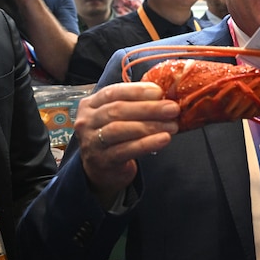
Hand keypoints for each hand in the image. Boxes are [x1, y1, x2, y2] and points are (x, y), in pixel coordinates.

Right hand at [74, 82, 179, 207]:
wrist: (102, 169)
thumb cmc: (115, 137)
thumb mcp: (120, 116)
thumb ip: (136, 104)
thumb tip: (165, 95)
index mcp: (91, 104)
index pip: (113, 92)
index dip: (137, 91)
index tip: (159, 92)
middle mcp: (87, 121)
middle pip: (117, 110)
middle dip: (149, 108)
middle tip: (172, 109)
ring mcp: (92, 142)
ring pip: (120, 129)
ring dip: (150, 126)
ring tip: (172, 125)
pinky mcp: (102, 160)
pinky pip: (126, 149)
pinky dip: (147, 143)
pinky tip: (164, 139)